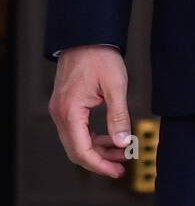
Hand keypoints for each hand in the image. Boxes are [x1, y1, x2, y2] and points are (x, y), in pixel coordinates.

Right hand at [48, 46, 131, 178]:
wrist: (87, 35)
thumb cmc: (100, 56)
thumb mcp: (115, 86)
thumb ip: (119, 116)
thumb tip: (123, 143)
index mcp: (70, 111)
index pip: (81, 150)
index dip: (100, 165)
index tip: (118, 170)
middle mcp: (60, 113)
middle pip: (76, 150)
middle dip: (100, 160)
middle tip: (121, 166)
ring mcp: (61, 109)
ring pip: (76, 141)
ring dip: (98, 149)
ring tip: (121, 152)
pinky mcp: (66, 105)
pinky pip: (77, 130)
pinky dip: (93, 137)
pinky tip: (111, 137)